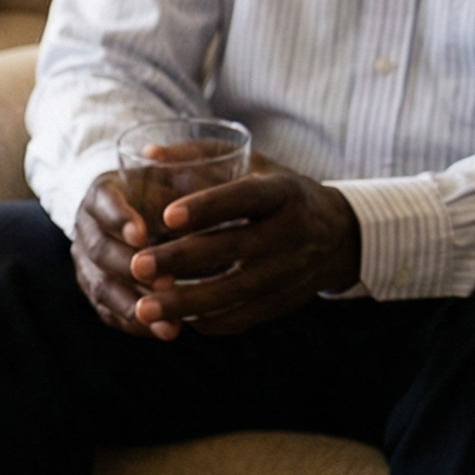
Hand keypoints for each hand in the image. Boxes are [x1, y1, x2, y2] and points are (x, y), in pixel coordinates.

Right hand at [71, 174, 171, 338]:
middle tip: (167, 283)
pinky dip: (135, 324)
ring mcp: (87, 263)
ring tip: (167, 321)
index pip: (104, 205)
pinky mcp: (96, 289)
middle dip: (131, 268)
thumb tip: (186, 175)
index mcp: (103, 194)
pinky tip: (166, 331)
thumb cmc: (170, 188)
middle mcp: (87, 228)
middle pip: (99, 250)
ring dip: (133, 305)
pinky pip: (108, 311)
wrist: (147, 209)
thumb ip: (182, 174)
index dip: (120, 219)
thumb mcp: (177, 174)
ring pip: (100, 287)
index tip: (144, 234)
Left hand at [127, 166, 359, 336]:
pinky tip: (171, 319)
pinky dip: (205, 321)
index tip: (167, 215)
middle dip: (182, 260)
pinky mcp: (282, 302)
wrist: (338, 236)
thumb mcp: (254, 166)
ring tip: (143, 309)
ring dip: (185, 303)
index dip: (208, 207)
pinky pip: (240, 317)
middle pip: (233, 248)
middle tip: (137, 266)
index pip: (244, 198)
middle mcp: (291, 233)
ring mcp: (289, 272)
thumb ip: (201, 156)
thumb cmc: (278, 195)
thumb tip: (148, 153)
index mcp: (282, 192)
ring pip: (234, 291)